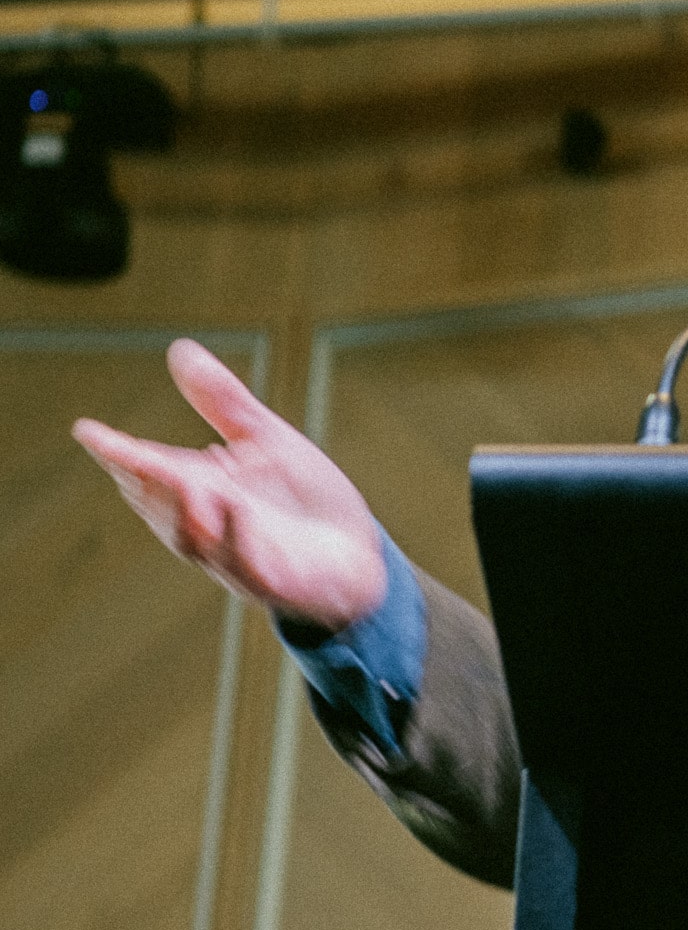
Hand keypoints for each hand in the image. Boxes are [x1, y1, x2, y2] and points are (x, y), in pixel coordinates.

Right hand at [72, 338, 385, 632]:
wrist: (358, 558)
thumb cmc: (304, 499)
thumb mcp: (267, 440)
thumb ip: (223, 403)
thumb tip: (179, 349)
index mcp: (203, 489)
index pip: (151, 469)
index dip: (118, 452)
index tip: (87, 430)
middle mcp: (210, 525)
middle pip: (162, 506)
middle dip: (139, 482)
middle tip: (117, 453)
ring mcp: (238, 556)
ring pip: (195, 539)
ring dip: (181, 510)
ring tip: (171, 475)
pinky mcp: (273, 581)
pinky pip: (246, 564)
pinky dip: (234, 539)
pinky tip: (231, 509)